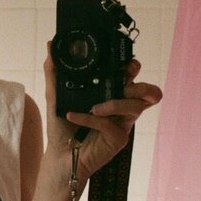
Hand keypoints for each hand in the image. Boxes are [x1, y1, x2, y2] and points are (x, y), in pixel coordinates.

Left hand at [44, 44, 162, 181]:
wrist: (59, 155)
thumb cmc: (62, 127)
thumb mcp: (55, 96)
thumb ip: (54, 72)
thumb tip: (50, 46)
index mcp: (112, 93)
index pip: (132, 77)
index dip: (134, 68)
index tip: (124, 63)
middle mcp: (122, 107)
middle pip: (150, 92)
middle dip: (140, 84)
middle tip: (122, 84)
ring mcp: (122, 123)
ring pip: (136, 106)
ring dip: (114, 103)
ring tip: (94, 107)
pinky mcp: (118, 138)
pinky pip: (110, 123)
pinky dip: (90, 118)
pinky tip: (74, 116)